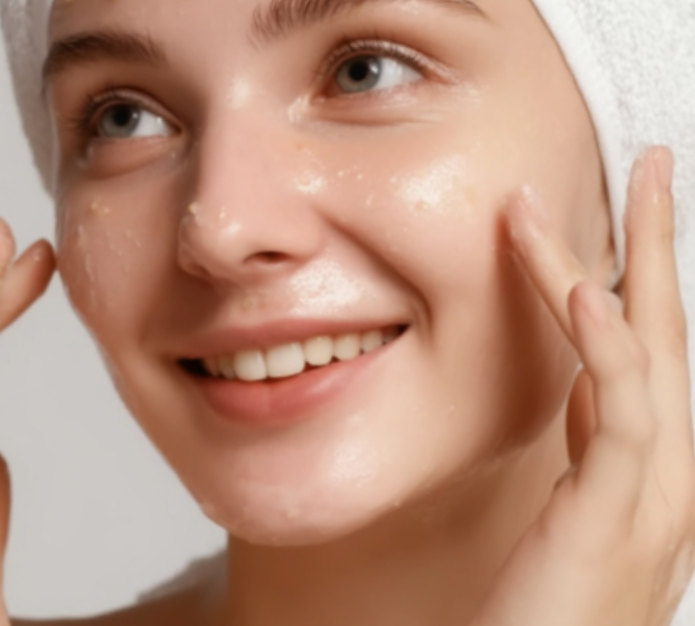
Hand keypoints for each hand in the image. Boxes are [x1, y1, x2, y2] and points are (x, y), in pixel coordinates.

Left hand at [470, 147, 694, 625]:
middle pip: (672, 330)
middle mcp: (674, 470)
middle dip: (662, 241)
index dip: (649, 269)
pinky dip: (610, 344)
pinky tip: (587, 286)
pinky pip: (624, 414)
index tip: (629, 209)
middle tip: (655, 162)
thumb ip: (593, 440)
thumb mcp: (578, 499)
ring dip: (623, 263)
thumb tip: (587, 379)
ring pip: (647, 352)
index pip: (658, 343)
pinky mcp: (617, 517)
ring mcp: (659, 495)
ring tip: (605, 191)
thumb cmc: (554, 599)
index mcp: (659, 461)